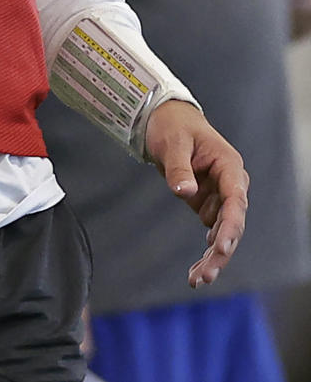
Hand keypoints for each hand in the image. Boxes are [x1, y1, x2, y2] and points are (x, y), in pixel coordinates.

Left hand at [144, 100, 248, 288]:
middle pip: (232, 223)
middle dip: (221, 251)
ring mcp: (220, 197)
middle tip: (204, 276)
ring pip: (223, 234)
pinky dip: (205, 252)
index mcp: (229, 166)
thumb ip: (179, 168)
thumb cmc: (172, 126)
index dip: (231, 225)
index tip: (222, 246)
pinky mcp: (208, 205)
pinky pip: (211, 233)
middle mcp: (230, 185)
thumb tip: (185, 193)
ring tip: (196, 280)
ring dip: (213, 258)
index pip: (235, 199)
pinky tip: (195, 273)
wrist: (165, 121)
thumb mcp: (173, 143)